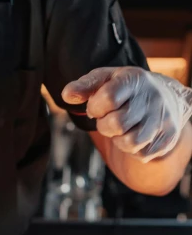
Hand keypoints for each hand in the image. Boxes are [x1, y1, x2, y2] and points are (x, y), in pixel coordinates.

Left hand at [62, 68, 191, 161]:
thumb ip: (84, 86)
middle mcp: (152, 98)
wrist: (166, 97)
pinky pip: (141, 154)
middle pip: (116, 124)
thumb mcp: (105, 80)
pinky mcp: (168, 138)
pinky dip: (132, 150)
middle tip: (108, 119)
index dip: (95, 108)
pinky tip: (134, 135)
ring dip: (118, 140)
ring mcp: (162, 119)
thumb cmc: (126, 90)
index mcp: (134, 79)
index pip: (108, 98)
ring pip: (129, 143)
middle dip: (104, 126)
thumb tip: (67, 95)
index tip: (96, 107)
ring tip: (121, 128)